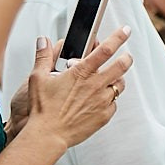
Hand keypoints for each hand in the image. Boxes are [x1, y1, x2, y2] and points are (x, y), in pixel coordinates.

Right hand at [19, 27, 134, 147]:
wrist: (48, 134)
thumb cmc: (42, 107)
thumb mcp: (37, 77)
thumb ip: (43, 56)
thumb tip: (43, 40)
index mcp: (81, 73)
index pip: (105, 49)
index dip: (118, 37)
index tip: (126, 30)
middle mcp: (96, 85)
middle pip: (122, 65)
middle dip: (126, 57)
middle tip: (126, 55)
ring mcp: (102, 101)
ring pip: (120, 85)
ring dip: (117, 79)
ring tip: (110, 79)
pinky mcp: (105, 115)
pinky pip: (113, 103)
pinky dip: (109, 99)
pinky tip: (100, 99)